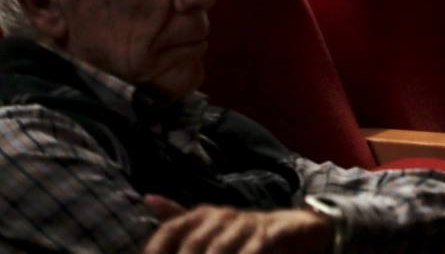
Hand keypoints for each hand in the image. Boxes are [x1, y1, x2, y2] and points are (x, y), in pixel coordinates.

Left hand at [142, 204, 332, 253]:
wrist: (295, 226)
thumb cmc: (245, 230)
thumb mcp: (211, 224)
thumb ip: (180, 217)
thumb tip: (148, 197)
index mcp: (205, 215)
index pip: (173, 228)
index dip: (157, 247)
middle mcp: (224, 215)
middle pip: (193, 242)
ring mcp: (249, 222)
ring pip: (220, 246)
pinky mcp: (274, 230)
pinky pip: (256, 245)